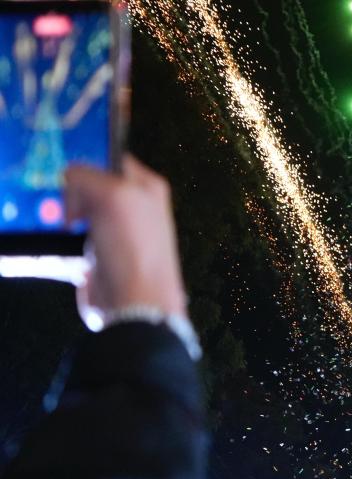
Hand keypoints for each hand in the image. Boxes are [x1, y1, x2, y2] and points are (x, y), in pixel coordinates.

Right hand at [63, 156, 186, 326]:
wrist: (134, 302)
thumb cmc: (133, 247)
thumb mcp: (114, 195)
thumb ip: (88, 176)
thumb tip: (69, 176)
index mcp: (145, 187)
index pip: (109, 158)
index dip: (87, 161)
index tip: (68, 171)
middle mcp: (132, 207)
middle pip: (87, 184)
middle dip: (70, 191)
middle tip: (66, 203)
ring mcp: (113, 231)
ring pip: (74, 210)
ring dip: (61, 215)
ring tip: (64, 225)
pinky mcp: (95, 253)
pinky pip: (68, 237)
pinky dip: (59, 239)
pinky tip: (61, 241)